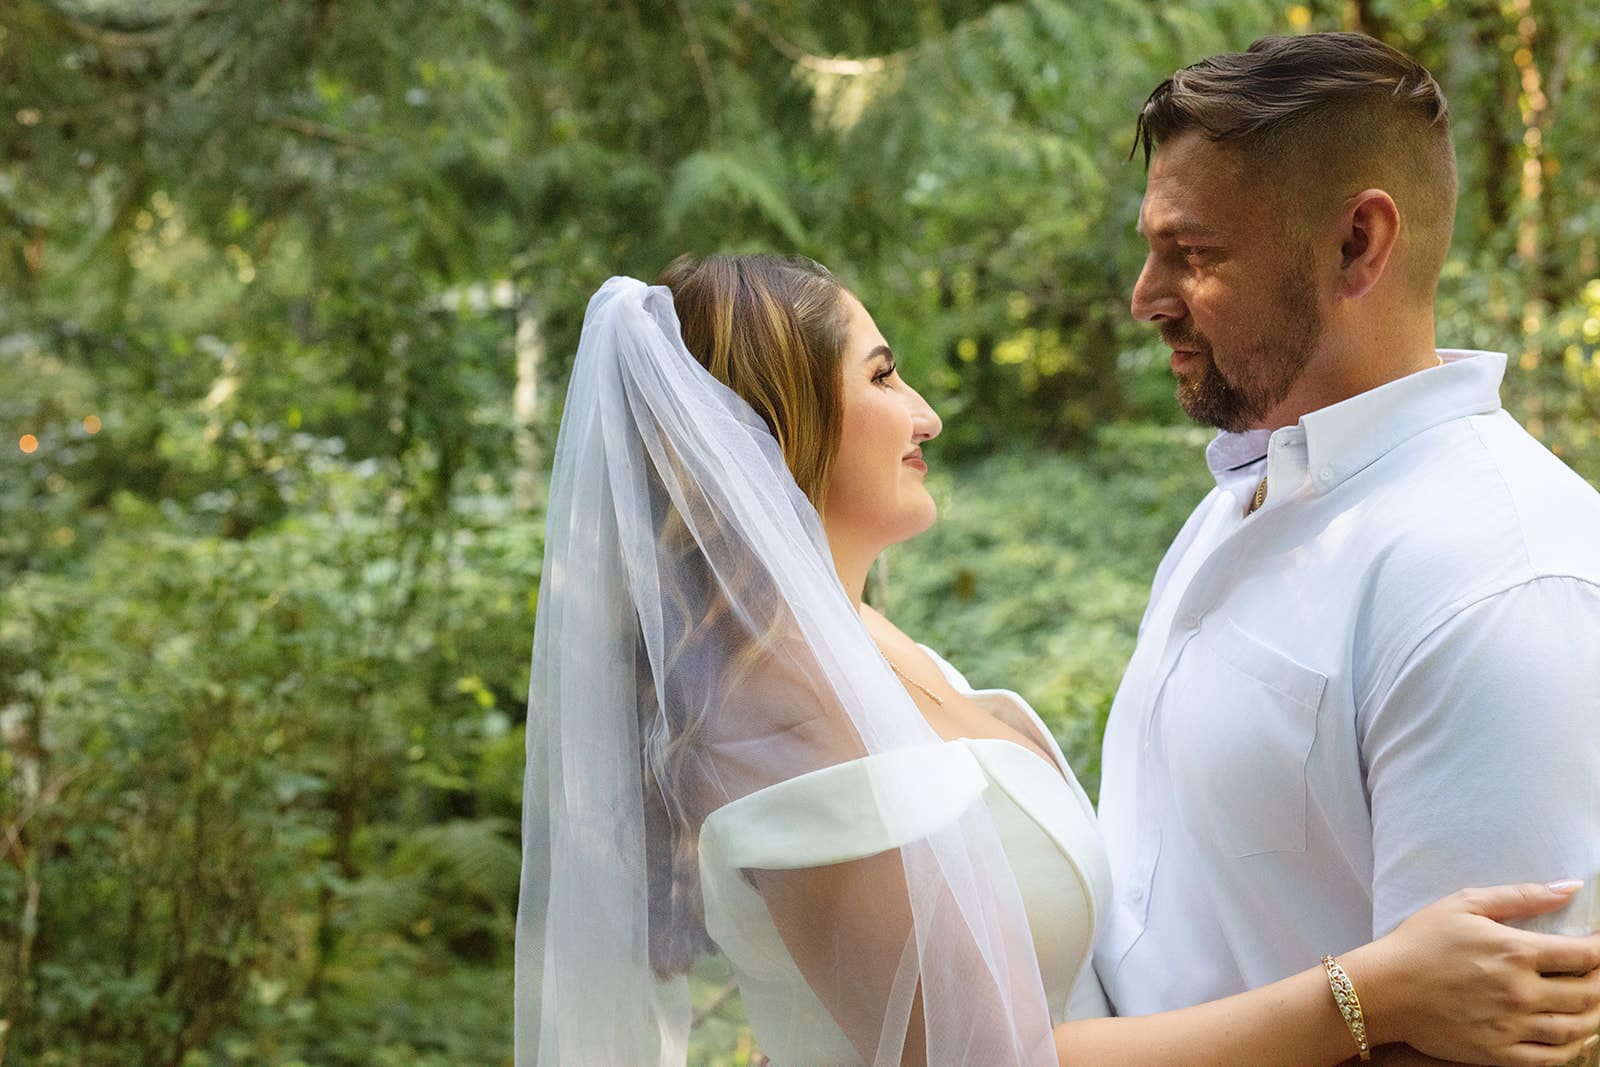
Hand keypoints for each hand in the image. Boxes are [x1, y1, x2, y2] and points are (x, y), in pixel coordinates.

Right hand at [1342, 882, 1599, 1066]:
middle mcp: (1520, 992)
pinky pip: (1553, 1058)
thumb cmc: (1419, 942)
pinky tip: (1575, 1036)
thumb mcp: (1463, 904)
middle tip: (1598, 973)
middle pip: (1590, 993)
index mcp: (1515, 951)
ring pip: (1578, 1028)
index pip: (1585, 955)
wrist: (1382, 990)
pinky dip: (1574, 1048)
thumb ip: (1520, 896)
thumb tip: (1570, 888)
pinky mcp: (1499, 1053)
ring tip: (1593, 1005)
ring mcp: (1512, 1026)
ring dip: (1596, 1016)